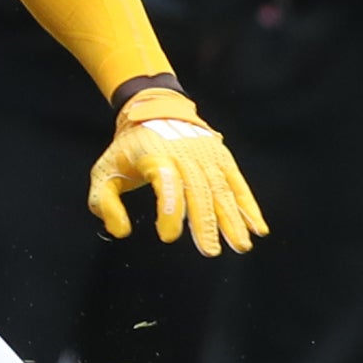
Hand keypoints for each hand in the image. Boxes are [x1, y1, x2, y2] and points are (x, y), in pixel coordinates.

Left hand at [89, 88, 267, 255]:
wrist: (154, 111)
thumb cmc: (127, 150)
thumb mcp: (104, 171)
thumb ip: (105, 203)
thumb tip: (120, 232)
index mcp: (155, 156)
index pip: (167, 183)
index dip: (170, 210)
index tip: (169, 237)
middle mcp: (185, 154)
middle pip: (199, 190)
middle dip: (205, 224)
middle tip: (210, 252)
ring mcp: (207, 156)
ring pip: (221, 190)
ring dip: (233, 219)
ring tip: (240, 245)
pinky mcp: (222, 158)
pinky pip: (238, 184)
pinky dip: (249, 206)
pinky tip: (258, 228)